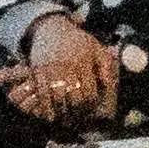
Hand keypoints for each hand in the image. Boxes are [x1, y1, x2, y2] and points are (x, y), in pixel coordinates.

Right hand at [0, 14, 119, 123]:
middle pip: (74, 98)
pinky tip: (51, 114)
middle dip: (78, 110)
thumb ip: (106, 65)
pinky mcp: (37, 72)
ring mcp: (51, 69)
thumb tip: (110, 84)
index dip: (91, 104)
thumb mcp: (96, 48)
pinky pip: (42, 94)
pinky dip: (46, 107)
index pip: (89, 92)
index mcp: (84, 61)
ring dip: (63, 111)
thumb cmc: (78, 42)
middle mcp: (68, 66)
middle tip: (79, 117)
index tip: (90, 108)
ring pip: (58, 99)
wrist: (51, 30)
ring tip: (67, 117)